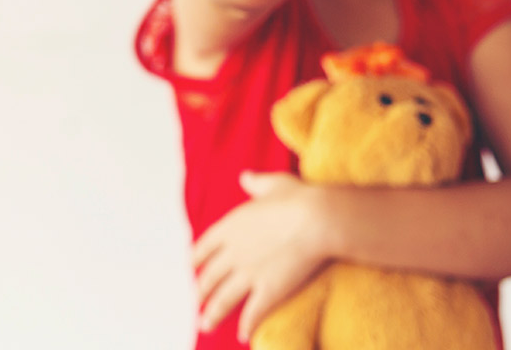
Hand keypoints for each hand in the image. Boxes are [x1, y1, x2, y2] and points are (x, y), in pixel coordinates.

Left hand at [193, 172, 328, 343]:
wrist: (318, 219)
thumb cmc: (299, 198)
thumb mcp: (273, 184)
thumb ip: (256, 183)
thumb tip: (245, 177)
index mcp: (230, 226)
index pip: (204, 248)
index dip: (196, 260)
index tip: (192, 268)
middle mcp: (233, 252)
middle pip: (209, 277)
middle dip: (201, 291)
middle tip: (197, 301)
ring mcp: (249, 273)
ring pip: (223, 299)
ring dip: (212, 314)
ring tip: (206, 325)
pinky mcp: (268, 290)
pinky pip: (252, 313)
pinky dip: (246, 326)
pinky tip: (242, 336)